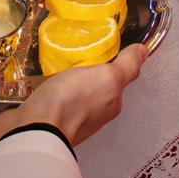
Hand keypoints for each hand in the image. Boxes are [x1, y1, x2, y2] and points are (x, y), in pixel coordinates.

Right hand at [0, 44, 147, 146]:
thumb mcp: (107, 77)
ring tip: (59, 65)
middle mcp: (92, 114)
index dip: (111, 64)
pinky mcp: (46, 117)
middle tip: (79, 53)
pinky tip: (43, 81)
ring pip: (72, 94)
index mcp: (110, 104)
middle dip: (88, 73)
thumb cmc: (73, 102)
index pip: (116, 80)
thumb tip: (143, 53)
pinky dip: (50, 90)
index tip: (102, 48)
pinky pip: (52, 99)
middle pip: (94, 88)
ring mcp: (68, 117)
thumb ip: (125, 66)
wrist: (35, 129)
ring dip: (68, 82)